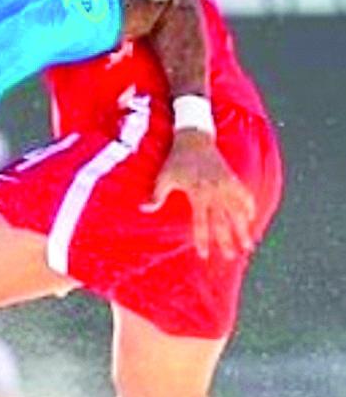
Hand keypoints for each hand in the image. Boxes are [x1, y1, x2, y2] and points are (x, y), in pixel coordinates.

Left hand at [143, 130, 255, 259]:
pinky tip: (252, 218)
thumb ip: (157, 195)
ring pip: (238, 211)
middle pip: (223, 221)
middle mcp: (214, 191)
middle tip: (231, 257)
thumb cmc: (177, 160)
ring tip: (249, 245)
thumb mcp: (164, 177)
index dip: (202, 239)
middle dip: (227, 240)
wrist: (194, 138)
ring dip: (244, 228)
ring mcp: (226, 185)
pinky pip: (245, 195)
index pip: (201, 222)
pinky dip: (249, 206)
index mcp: (198, 193)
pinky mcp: (233, 178)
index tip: (203, 255)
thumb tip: (144, 209)